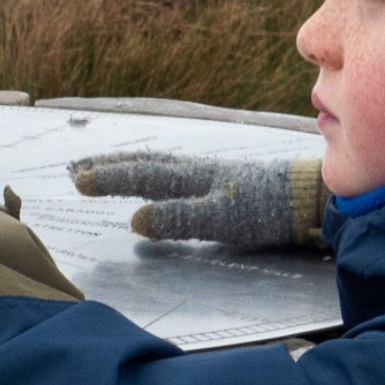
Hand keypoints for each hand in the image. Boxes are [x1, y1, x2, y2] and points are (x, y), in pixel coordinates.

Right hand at [68, 151, 326, 247]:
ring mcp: (207, 173)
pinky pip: (172, 171)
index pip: (139, 176)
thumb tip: (135, 220)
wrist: (307, 198)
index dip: (108, 179)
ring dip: (126, 165)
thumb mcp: (221, 220)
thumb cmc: (265, 212)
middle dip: (109, 166)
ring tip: (103, 167)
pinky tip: (155, 176)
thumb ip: (178, 218)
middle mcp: (194, 170)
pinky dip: (150, 170)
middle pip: (142, 164)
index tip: (77, 179)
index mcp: (190, 178)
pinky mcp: (220, 181)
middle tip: (77, 167)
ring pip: (156, 165)